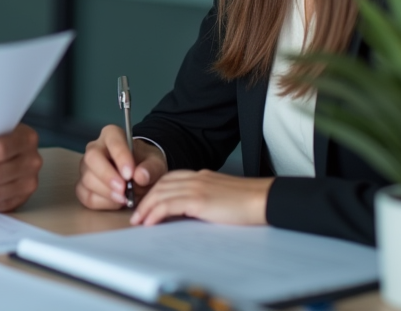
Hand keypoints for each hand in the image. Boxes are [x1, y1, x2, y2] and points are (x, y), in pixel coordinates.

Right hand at [76, 125, 167, 209]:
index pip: (112, 141)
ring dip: (106, 192)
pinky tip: (117, 202)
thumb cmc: (145, 164)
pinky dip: (102, 203)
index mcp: (111, 135)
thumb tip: (141, 176)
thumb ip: (151, 168)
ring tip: (124, 198)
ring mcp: (87, 168)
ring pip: (87, 179)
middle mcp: (95, 148)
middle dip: (107, 175)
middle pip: (92, 158)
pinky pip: (86, 196)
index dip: (120, 157)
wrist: (140, 174)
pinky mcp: (84, 186)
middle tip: (123, 189)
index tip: (130, 174)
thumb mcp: (155, 163)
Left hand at [130, 170, 271, 225]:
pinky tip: (150, 223)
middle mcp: (196, 178)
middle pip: (160, 185)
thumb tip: (190, 214)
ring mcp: (196, 187)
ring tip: (138, 222)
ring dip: (146, 208)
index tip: (146, 205)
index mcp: (201, 176)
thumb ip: (204, 200)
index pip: (169, 179)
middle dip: (145, 200)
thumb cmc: (248, 203)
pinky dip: (155, 213)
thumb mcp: (221, 198)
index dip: (154, 191)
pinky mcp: (199, 199)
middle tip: (136, 215)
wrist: (264, 200)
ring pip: (160, 194)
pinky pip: (168, 205)